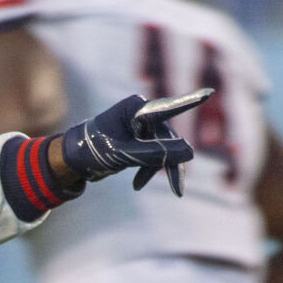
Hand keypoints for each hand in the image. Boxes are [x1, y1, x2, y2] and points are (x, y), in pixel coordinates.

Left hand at [58, 88, 209, 193]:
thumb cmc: (92, 150)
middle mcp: (141, 114)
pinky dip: (148, 170)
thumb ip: (154, 154)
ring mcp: (141, 127)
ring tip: (138, 186)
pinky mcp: (140, 140)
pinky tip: (136, 185)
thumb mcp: (122, 155)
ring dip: (156, 169)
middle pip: (169, 138)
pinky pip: (154, 155)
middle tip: (178, 190)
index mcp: (136, 109)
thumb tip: (189, 152)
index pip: (168, 109)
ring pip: (163, 150)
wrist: (73, 160)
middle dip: (169, 163)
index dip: (190, 102)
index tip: (209, 92)